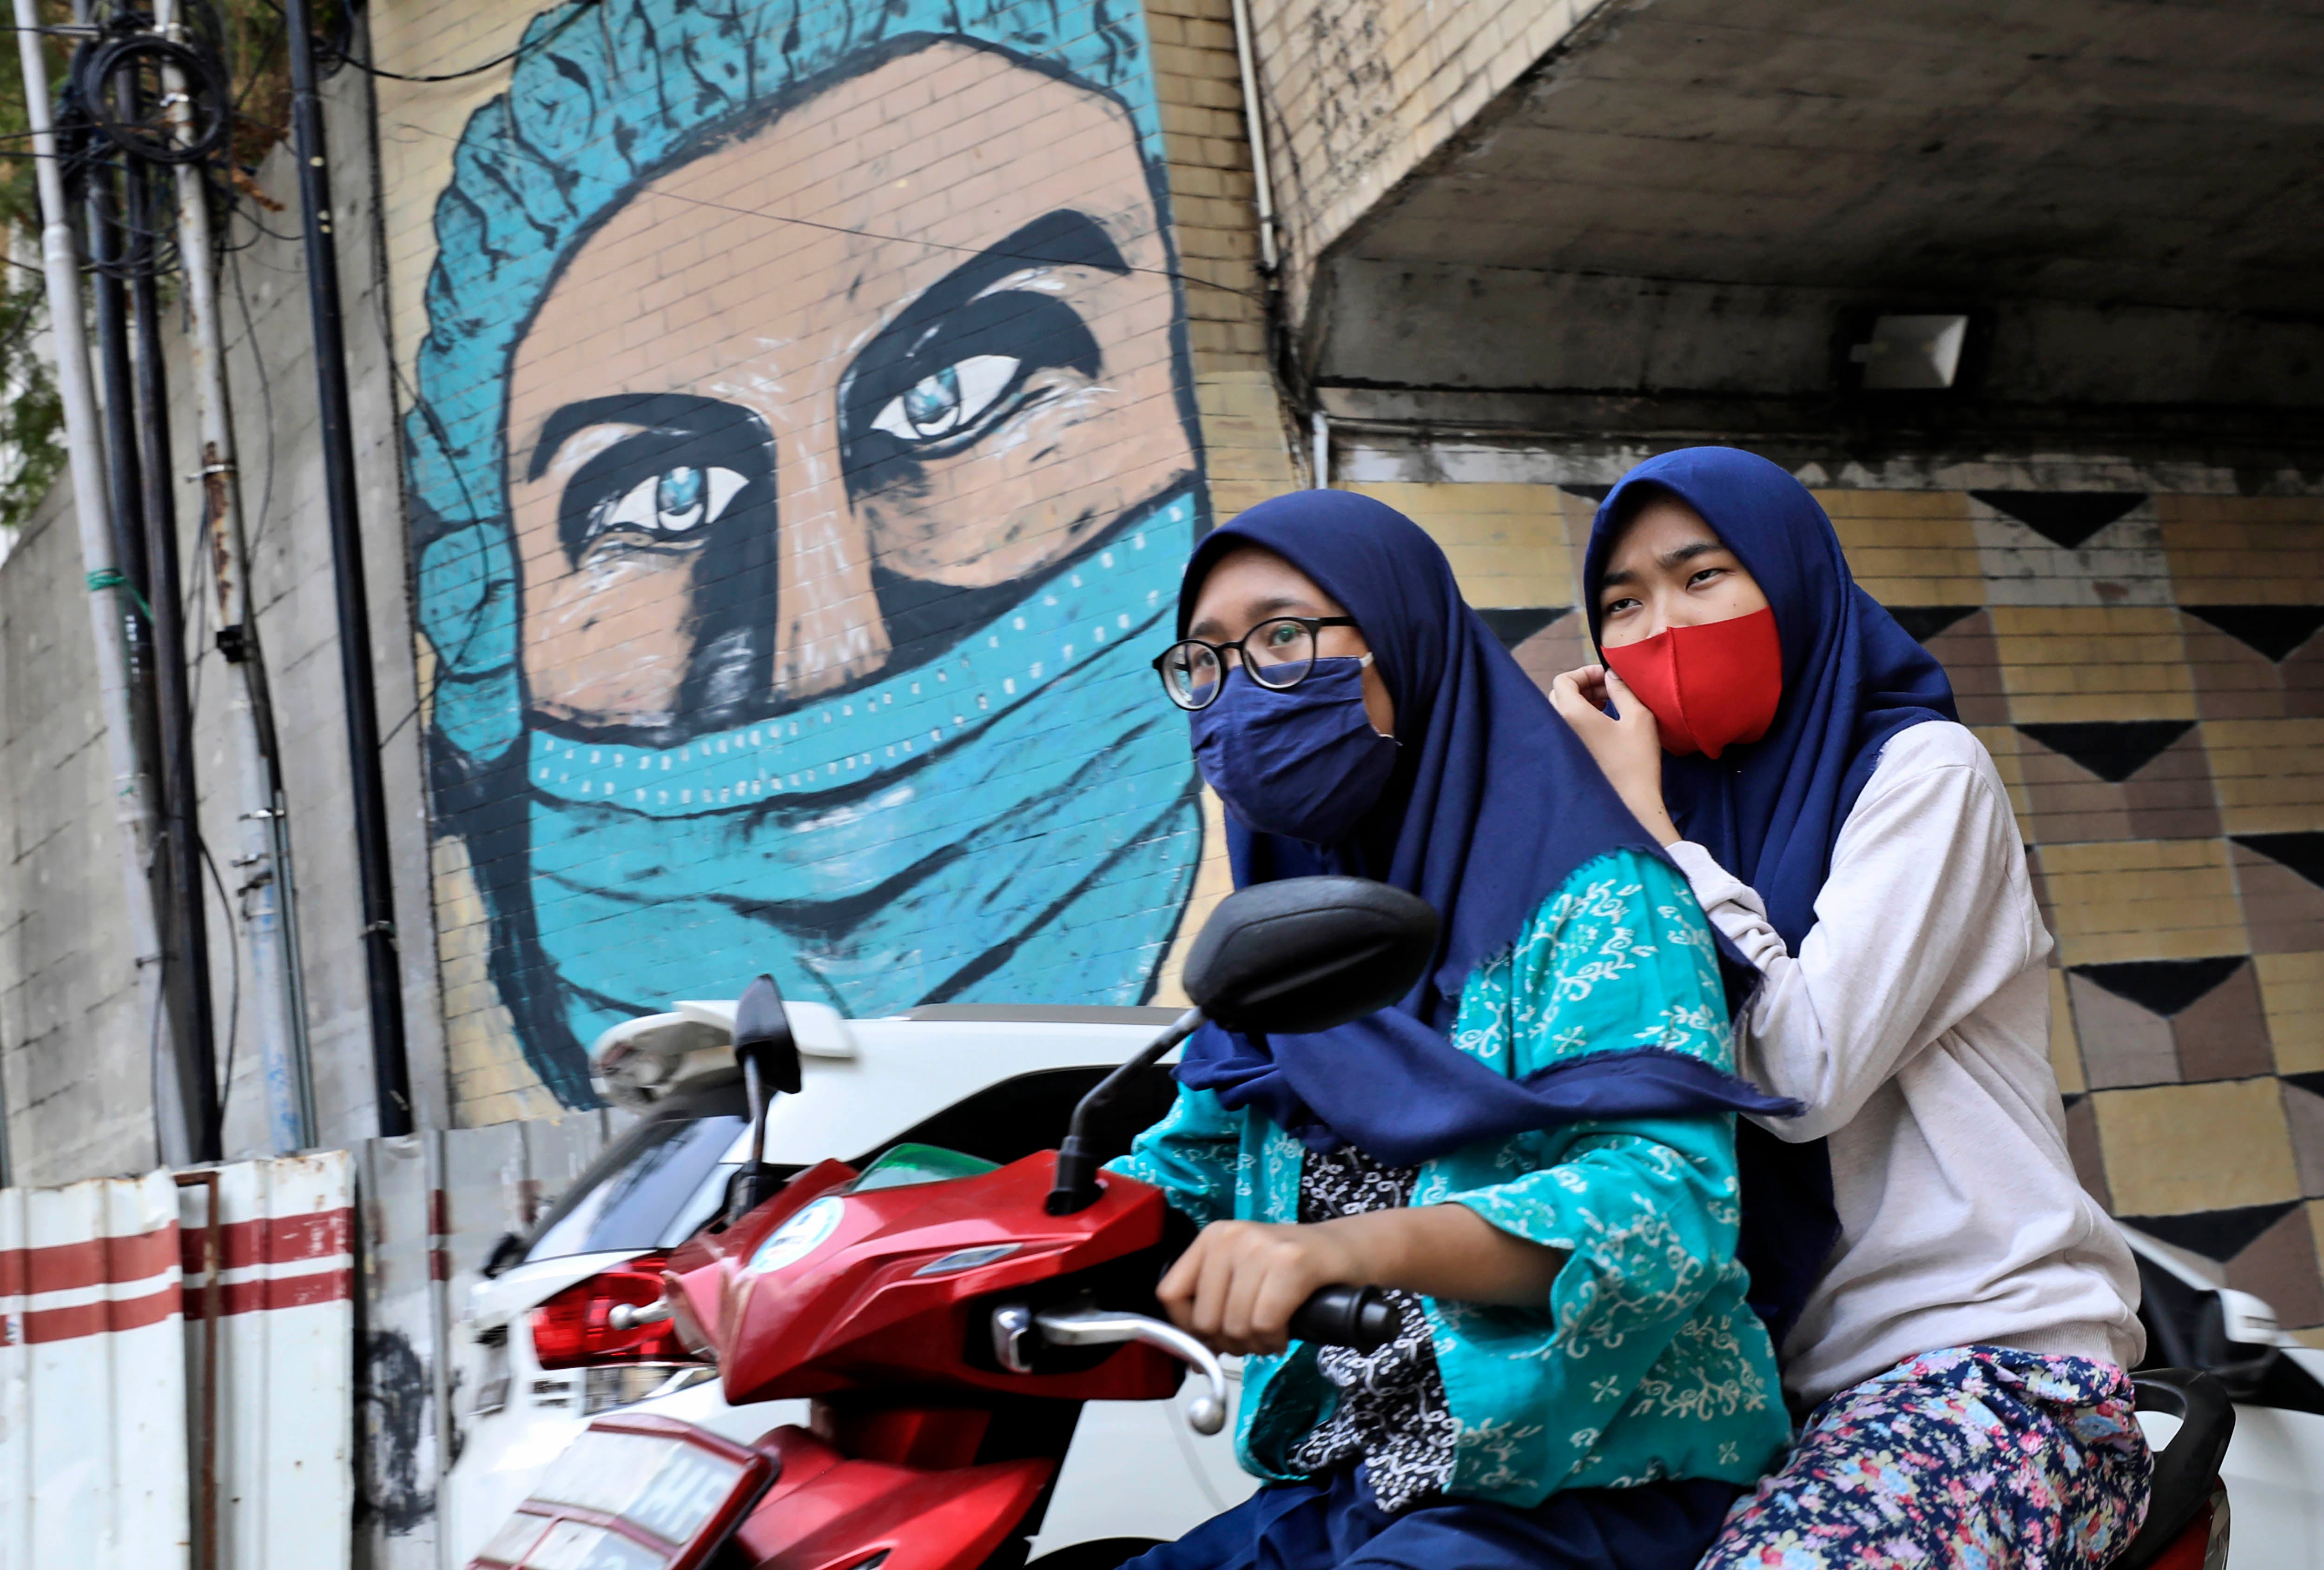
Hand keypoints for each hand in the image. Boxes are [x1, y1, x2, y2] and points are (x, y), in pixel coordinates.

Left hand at [1157, 1219, 1364, 1355]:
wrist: (1349, 1250)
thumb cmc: (1294, 1271)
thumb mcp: (1243, 1277)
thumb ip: (1213, 1306)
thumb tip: (1190, 1357)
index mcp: (1212, 1237)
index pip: (1171, 1294)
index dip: (1188, 1329)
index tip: (1212, 1338)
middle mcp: (1231, 1236)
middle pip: (1204, 1317)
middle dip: (1228, 1342)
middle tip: (1252, 1338)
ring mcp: (1261, 1247)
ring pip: (1235, 1325)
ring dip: (1254, 1344)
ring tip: (1270, 1333)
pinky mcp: (1292, 1262)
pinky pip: (1265, 1322)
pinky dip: (1274, 1340)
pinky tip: (1284, 1333)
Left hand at [1549, 663, 1681, 845]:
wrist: (1632, 804)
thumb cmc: (1637, 760)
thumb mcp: (1638, 717)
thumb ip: (1622, 689)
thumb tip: (1611, 675)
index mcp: (1571, 715)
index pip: (1562, 680)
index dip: (1584, 672)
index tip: (1606, 677)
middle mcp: (1558, 729)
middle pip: (1560, 695)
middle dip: (1584, 686)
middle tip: (1609, 690)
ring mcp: (1561, 745)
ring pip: (1563, 712)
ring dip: (1583, 702)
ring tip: (1609, 705)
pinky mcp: (1567, 758)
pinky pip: (1566, 729)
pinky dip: (1581, 719)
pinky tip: (1604, 724)